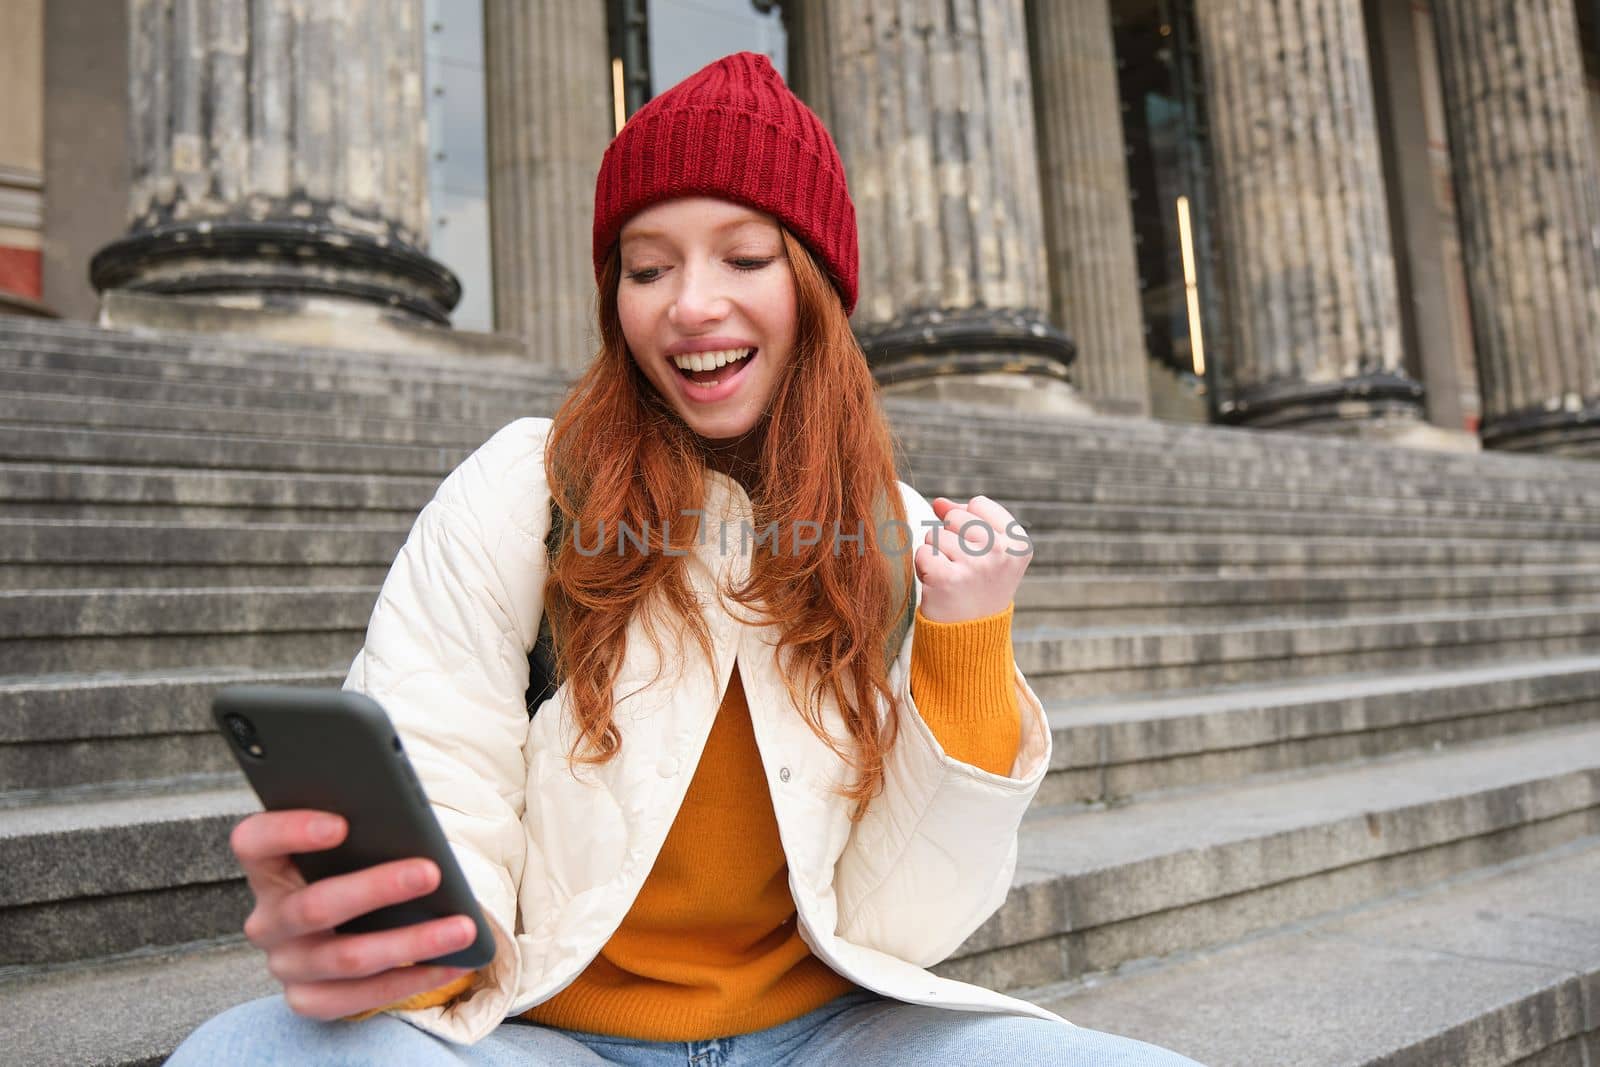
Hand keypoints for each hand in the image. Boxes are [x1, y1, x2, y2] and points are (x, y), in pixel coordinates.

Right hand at [230, 809, 476, 1019]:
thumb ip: (365, 830)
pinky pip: (360, 997)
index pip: (255, 841)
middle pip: (314, 906)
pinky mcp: (307, 999)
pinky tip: (454, 963)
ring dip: (411, 942)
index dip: (291, 831)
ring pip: (347, 958)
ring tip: (462, 927)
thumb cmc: (355, 866)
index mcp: (268, 866)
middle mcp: (267, 919)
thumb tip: (412, 826)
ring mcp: (285, 964)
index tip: (342, 824)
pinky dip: (413, 979)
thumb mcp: (350, 846)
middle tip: (431, 872)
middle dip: (378, 888)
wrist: (347, 926)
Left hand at [914, 495, 1032, 622]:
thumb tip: (938, 502)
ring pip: (935, 534)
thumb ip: (967, 518)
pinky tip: (940, 586)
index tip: (979, 551)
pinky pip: (922, 552)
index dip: (968, 524)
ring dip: (937, 555)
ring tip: (953, 578)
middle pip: (954, 516)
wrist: (972, 636)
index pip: (978, 504)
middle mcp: (1001, 552)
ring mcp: (974, 565)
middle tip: (963, 568)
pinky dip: (924, 568)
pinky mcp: (946, 578)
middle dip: (951, 538)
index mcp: (1018, 542)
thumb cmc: (978, 587)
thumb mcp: (988, 551)